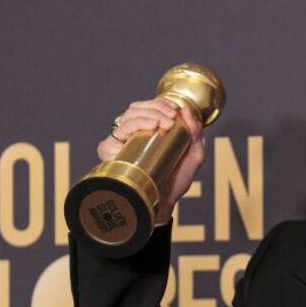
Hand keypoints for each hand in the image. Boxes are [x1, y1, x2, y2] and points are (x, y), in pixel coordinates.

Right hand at [97, 97, 205, 225]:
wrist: (164, 203)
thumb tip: (188, 112)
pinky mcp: (110, 155)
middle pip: (136, 109)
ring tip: (163, 122)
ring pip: (127, 118)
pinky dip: (132, 126)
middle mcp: (131, 135)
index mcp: (147, 131)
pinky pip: (115, 135)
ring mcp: (120, 144)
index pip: (149, 107)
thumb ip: (195, 135)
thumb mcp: (193, 156)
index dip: (161, 103)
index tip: (176, 109)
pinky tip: (148, 127)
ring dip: (146, 114)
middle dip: (156, 108)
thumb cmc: (176, 181)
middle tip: (171, 117)